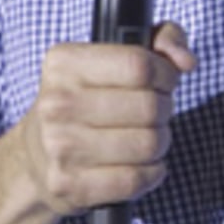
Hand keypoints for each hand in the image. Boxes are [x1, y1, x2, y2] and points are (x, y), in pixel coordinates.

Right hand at [17, 21, 195, 216]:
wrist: (38, 159)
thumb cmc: (88, 101)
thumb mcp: (114, 56)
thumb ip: (162, 38)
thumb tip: (186, 60)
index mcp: (64, 63)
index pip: (139, 64)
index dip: (165, 74)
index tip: (164, 82)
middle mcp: (56, 103)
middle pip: (149, 106)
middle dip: (165, 111)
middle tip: (154, 114)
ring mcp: (59, 147)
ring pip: (147, 144)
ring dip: (160, 143)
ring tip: (147, 138)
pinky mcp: (70, 185)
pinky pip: (135, 179)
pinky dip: (152, 173)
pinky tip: (142, 165)